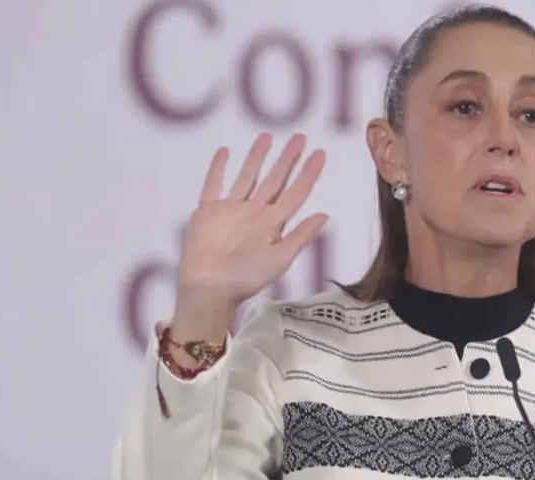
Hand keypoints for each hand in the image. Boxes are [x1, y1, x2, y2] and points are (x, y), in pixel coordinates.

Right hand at [176, 133, 327, 311]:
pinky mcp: (209, 212)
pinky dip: (218, 168)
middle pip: (275, 179)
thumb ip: (301, 235)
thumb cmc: (246, 279)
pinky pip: (214, 184)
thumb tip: (325, 214)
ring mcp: (232, 210)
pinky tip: (225, 153)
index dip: (308, 173)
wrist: (210, 287)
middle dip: (288, 159)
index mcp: (273, 224)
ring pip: (248, 176)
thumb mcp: (280, 258)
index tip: (320, 154)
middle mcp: (255, 213)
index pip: (296, 193)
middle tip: (300, 138)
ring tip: (267, 137)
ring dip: (257, 157)